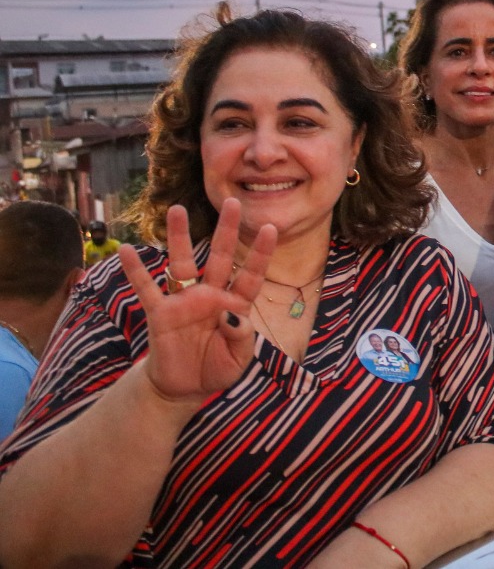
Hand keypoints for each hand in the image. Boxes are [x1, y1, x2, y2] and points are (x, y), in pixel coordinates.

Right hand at [118, 199, 275, 406]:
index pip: (252, 274)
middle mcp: (211, 295)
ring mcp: (184, 301)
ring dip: (179, 237)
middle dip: (228, 230)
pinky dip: (135, 271)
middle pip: (221, 256)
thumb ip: (241, 336)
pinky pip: (146, 288)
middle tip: (233, 202)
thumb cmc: (216, 368)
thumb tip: (232, 314)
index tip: (272, 227)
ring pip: (183, 262)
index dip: (261, 253)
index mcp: (235, 304)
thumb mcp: (238, 358)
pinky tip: (125, 250)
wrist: (184, 387)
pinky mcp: (160, 312)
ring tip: (176, 209)